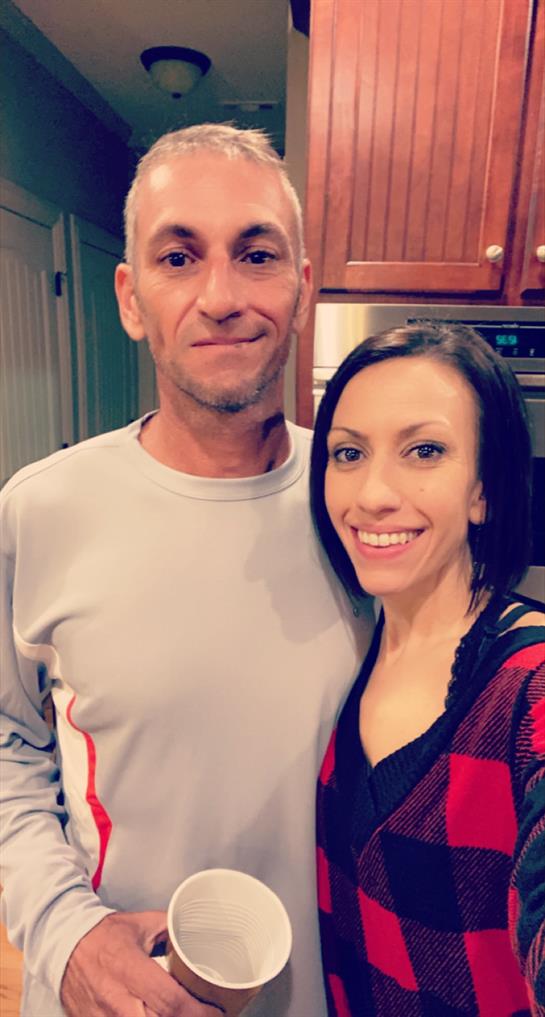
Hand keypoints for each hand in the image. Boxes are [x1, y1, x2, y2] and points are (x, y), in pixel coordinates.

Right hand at [60, 911, 221, 1015]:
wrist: (62, 945)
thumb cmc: (103, 934)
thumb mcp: (141, 924)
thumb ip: (172, 928)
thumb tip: (199, 931)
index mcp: (130, 969)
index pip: (171, 1002)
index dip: (199, 1013)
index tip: (217, 1012)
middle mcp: (117, 999)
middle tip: (206, 1016)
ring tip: (185, 1016)